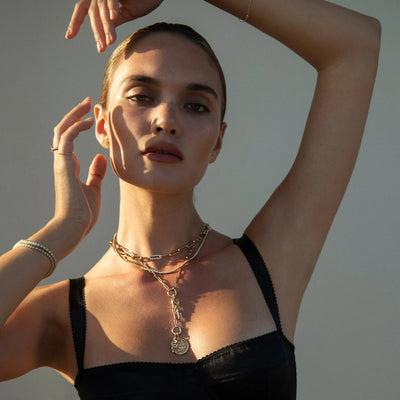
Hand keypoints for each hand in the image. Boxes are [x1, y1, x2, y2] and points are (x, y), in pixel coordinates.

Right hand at [52, 98, 106, 246]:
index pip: (71, 139)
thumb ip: (96, 173)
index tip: (92, 117)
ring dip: (74, 116)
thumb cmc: (83, 213)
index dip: (80, 126)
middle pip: (64, 131)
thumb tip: (101, 157)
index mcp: (70, 166)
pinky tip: (88, 122)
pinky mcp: (63, 165)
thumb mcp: (94, 189)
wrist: (74, 227)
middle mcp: (64, 161)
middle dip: (75, 115)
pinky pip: (66, 140)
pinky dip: (76, 128)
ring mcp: (62, 163)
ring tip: (87, 105)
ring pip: (62, 131)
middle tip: (87, 103)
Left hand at [65, 0, 163, 52]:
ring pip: (103, 9)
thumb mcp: (128, 12)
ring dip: (107, 26)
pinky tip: (113, 17)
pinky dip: (112, 7)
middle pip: (92, 12)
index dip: (76, 22)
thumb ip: (115, 21)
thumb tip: (106, 32)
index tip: (69, 35)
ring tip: (110, 41)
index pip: (85, 11)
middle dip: (96, 31)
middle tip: (100, 48)